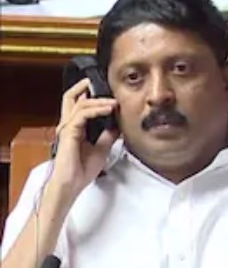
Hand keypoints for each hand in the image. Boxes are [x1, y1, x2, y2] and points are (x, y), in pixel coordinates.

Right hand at [50, 78, 118, 197]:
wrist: (72, 184)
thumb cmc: (82, 170)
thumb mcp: (102, 148)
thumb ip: (108, 134)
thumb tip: (119, 124)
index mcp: (74, 127)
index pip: (78, 104)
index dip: (91, 94)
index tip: (109, 92)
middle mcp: (68, 124)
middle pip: (71, 97)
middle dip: (86, 86)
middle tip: (105, 82)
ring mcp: (67, 127)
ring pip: (81, 103)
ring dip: (100, 100)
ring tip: (115, 102)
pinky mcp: (68, 132)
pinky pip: (82, 114)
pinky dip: (97, 109)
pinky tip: (109, 109)